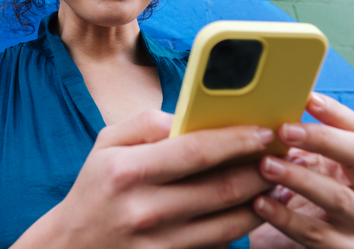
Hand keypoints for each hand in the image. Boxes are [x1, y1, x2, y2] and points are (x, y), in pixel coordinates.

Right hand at [13, 109, 274, 248]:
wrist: (71, 246)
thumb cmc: (94, 188)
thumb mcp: (106, 144)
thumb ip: (148, 122)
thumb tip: (192, 117)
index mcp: (128, 170)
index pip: (196, 150)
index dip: (237, 139)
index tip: (264, 130)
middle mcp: (145, 209)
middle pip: (222, 188)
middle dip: (260, 168)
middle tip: (282, 154)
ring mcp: (160, 243)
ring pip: (230, 222)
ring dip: (261, 199)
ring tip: (279, 179)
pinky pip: (219, 244)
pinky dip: (244, 225)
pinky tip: (257, 207)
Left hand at [249, 93, 353, 248]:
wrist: (283, 248)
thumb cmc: (285, 198)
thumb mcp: (288, 165)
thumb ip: (282, 142)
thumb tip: (252, 107)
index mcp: (352, 161)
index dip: (333, 111)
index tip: (307, 97)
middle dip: (322, 138)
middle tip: (283, 130)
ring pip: (337, 196)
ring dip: (299, 178)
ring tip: (265, 166)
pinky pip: (316, 234)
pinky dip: (286, 218)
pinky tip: (259, 204)